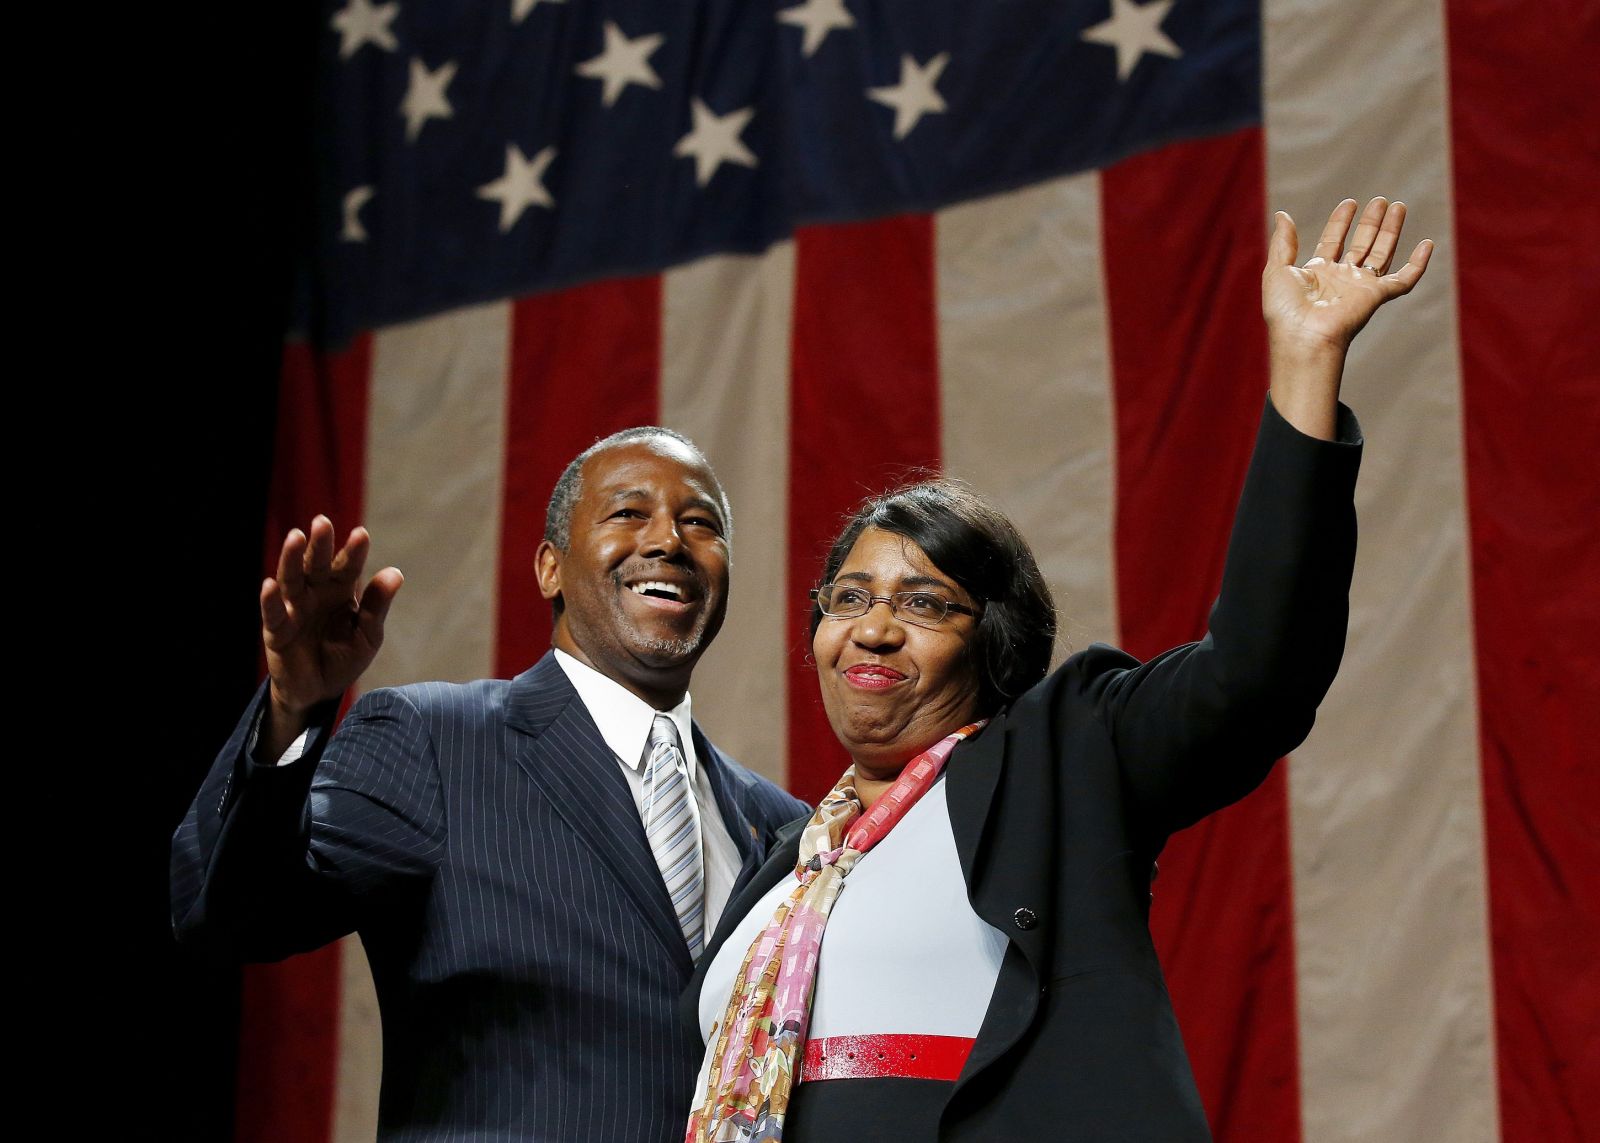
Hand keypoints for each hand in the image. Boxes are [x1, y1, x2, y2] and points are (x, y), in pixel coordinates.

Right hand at [261, 516, 402, 721]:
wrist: (319, 691)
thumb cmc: (344, 657)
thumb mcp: (368, 635)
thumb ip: (377, 606)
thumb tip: (395, 573)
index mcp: (341, 591)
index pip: (348, 567)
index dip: (353, 551)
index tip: (361, 534)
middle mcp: (316, 593)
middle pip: (317, 565)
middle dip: (320, 544)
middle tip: (322, 522)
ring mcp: (294, 609)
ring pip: (292, 579)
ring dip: (293, 559)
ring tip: (296, 537)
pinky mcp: (277, 630)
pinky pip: (274, 612)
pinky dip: (271, 599)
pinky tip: (269, 584)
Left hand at [1263, 198, 1432, 437]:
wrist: (1303, 337)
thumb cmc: (1285, 310)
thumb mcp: (1277, 270)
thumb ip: (1283, 243)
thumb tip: (1282, 215)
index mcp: (1318, 273)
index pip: (1333, 241)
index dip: (1340, 222)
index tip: (1349, 203)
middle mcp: (1342, 279)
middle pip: (1361, 244)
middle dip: (1371, 222)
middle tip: (1380, 200)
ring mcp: (1361, 287)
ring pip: (1382, 254)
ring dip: (1391, 231)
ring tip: (1398, 206)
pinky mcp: (1377, 296)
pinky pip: (1404, 280)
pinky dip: (1418, 264)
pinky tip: (1427, 244)